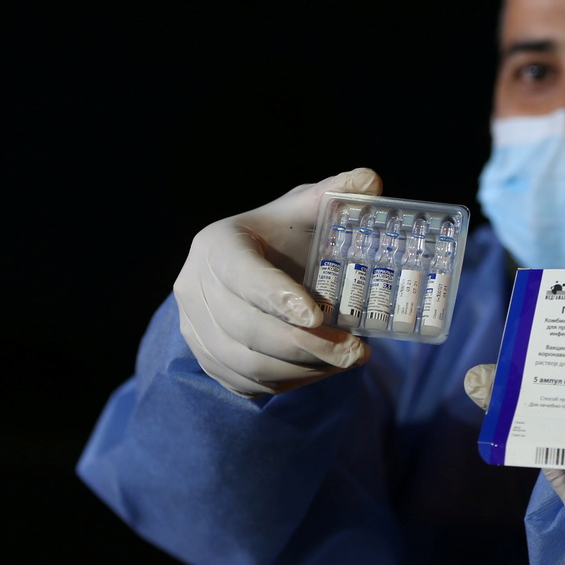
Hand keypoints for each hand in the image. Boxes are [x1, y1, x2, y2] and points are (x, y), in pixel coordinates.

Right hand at [174, 168, 382, 396]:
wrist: (251, 267)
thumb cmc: (284, 235)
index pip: (242, 275)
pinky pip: (246, 383)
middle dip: (305, 345)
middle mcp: (193, 286)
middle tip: (353, 352)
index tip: (317, 317)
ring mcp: (194, 327)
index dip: (277, 297)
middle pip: (246, 327)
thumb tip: (370, 181)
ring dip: (302, 368)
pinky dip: (289, 382)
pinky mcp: (206, 359)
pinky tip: (324, 371)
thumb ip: (335, 194)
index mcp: (217, 244)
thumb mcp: (305, 209)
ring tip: (347, 361)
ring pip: (246, 362)